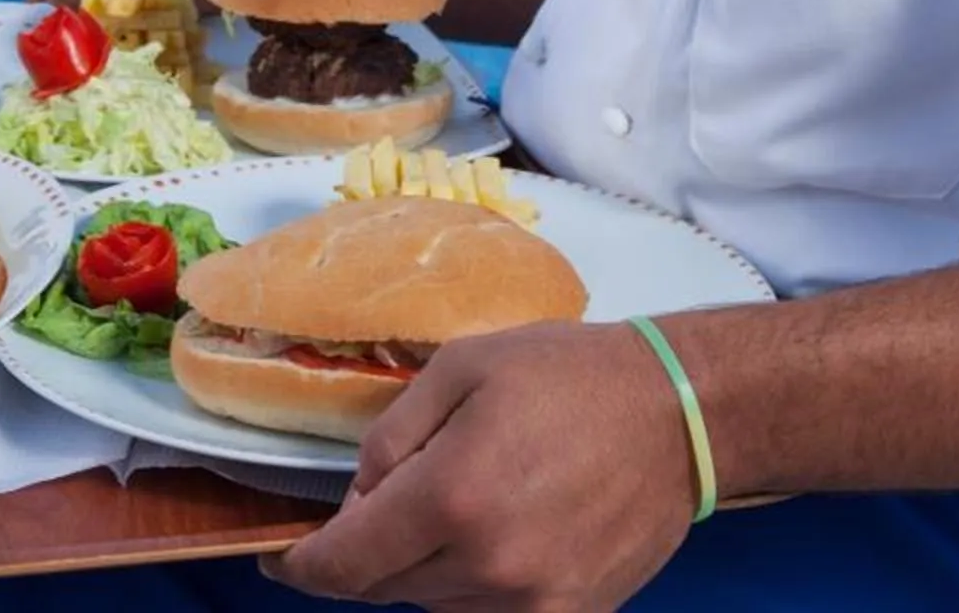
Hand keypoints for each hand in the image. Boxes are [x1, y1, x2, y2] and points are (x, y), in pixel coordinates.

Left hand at [262, 321, 697, 609]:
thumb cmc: (565, 375)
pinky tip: (491, 538)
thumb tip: (355, 505)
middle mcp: (487, 565)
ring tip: (457, 505)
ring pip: (433, 606)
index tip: (280, 561)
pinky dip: (470, 588)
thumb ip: (389, 440)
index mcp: (451, 496)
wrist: (679, 415)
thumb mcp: (458, 369)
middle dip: (367, 551)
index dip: (300, 567)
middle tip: (388, 502)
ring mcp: (534, 603)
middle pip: (384, 588)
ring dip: (420, 569)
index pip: (344, 563)